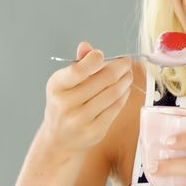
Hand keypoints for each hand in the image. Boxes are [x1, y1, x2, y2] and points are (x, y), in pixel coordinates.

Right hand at [38, 42, 132, 157]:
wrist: (59, 139)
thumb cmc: (63, 104)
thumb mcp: (63, 83)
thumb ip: (77, 64)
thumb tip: (86, 46)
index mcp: (57, 87)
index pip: (79, 70)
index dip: (95, 59)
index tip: (102, 55)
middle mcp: (66, 104)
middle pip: (103, 80)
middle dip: (119, 68)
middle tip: (126, 62)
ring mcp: (81, 120)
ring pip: (113, 94)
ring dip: (125, 81)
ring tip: (128, 74)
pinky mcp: (95, 131)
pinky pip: (116, 108)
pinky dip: (124, 95)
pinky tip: (125, 89)